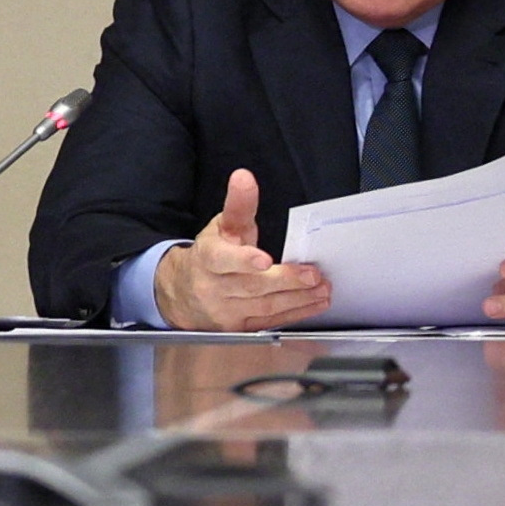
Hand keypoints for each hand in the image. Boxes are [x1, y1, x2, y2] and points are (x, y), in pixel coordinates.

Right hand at [161, 171, 328, 331]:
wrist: (182, 293)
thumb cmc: (210, 255)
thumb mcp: (221, 227)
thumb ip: (238, 205)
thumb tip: (244, 177)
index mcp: (208, 259)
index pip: (222, 260)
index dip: (243, 261)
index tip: (264, 260)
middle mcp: (214, 288)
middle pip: (252, 286)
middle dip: (285, 281)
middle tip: (313, 275)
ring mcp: (226, 311)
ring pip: (265, 307)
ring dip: (298, 299)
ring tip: (323, 288)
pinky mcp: (239, 328)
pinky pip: (270, 322)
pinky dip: (296, 313)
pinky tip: (315, 303)